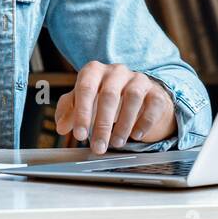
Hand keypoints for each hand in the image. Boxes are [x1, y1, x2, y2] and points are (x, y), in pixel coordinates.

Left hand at [54, 62, 176, 154]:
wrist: (137, 94)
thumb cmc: (103, 98)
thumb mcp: (83, 101)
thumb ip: (69, 110)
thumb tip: (61, 126)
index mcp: (95, 71)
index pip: (86, 88)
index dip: (82, 113)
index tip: (80, 135)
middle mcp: (117, 71)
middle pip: (109, 95)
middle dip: (102, 124)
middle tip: (98, 147)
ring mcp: (139, 79)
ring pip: (132, 97)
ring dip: (123, 124)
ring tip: (116, 143)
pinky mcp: (156, 92)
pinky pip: (153, 104)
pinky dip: (144, 122)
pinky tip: (136, 136)